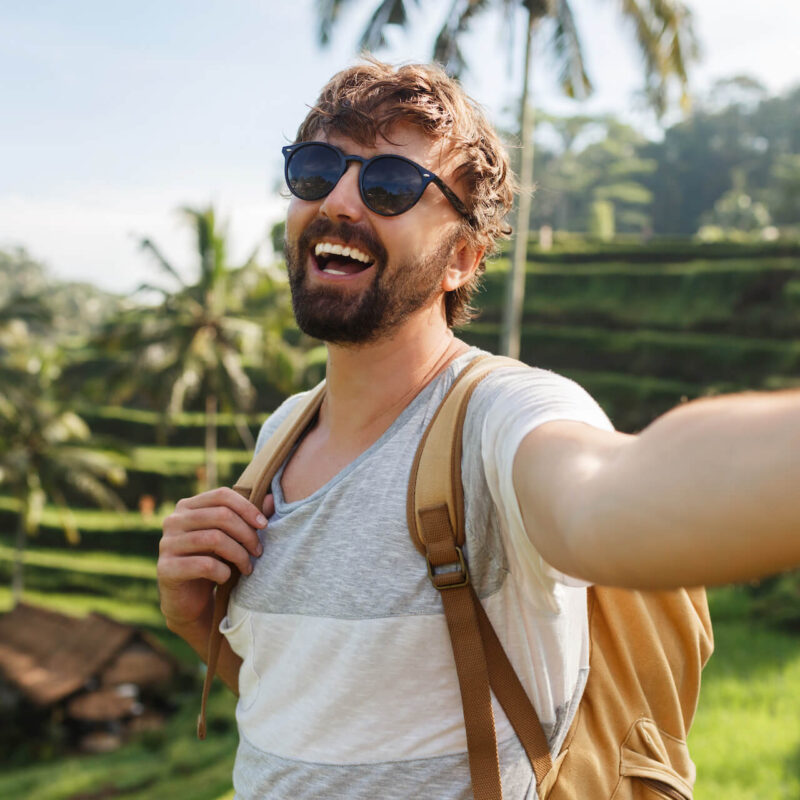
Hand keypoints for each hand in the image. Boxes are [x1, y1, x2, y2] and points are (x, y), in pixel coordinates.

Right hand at [157, 488, 273, 629]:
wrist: (189, 601)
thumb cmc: (213, 561)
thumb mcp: (231, 538)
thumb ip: (249, 518)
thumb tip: (272, 498)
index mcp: (188, 506)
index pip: (222, 495)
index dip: (247, 508)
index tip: (264, 525)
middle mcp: (173, 520)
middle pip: (221, 515)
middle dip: (247, 534)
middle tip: (259, 552)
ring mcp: (167, 544)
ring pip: (214, 539)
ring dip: (239, 554)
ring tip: (248, 567)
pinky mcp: (166, 568)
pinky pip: (204, 565)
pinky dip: (223, 572)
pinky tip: (226, 578)